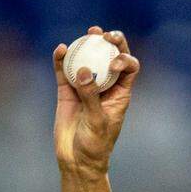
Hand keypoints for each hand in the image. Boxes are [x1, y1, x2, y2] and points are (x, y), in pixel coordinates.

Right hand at [53, 26, 140, 177]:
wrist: (77, 159)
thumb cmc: (95, 144)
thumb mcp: (97, 122)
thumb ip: (91, 96)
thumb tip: (84, 71)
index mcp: (120, 94)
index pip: (129, 69)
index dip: (125, 59)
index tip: (113, 63)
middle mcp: (105, 86)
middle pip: (111, 58)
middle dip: (112, 43)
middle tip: (103, 34)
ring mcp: (85, 87)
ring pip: (88, 59)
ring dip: (88, 44)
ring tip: (88, 32)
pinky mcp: (67, 91)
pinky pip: (64, 71)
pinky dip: (63, 59)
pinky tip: (61, 49)